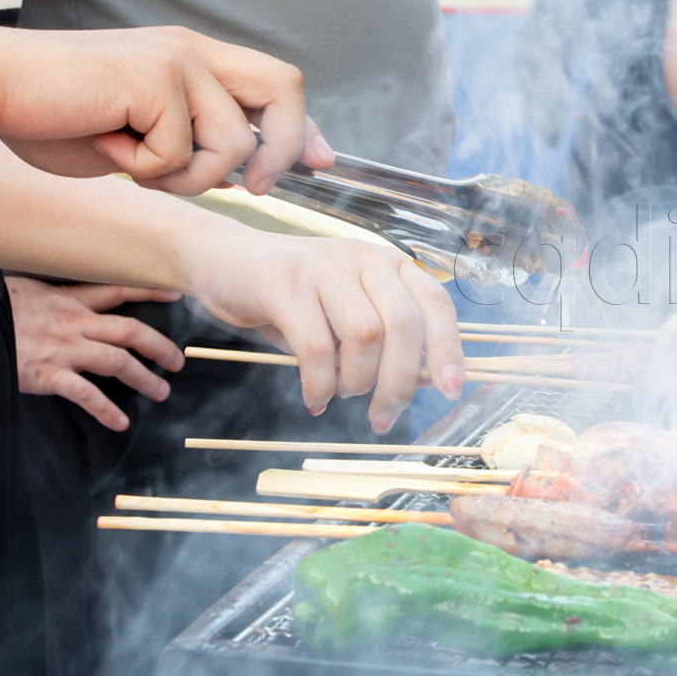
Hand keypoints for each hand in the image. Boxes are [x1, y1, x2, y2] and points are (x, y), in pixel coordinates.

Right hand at [0, 24, 312, 195]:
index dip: (303, 129)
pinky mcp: (155, 77)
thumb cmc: (47, 115)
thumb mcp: (133, 135)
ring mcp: (176, 59)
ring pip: (230, 142)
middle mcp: (192, 50)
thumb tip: (238, 173)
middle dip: (283, 149)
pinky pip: (177, 153)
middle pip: (284, 88)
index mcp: (190, 57)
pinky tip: (102, 143)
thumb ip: (184, 143)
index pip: (273, 84)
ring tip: (129, 162)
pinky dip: (141, 170)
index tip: (322, 162)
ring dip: (186, 176)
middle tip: (252, 190)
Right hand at [9, 277, 182, 431]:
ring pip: (117, 361)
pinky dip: (106, 410)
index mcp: (69, 300)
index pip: (117, 291)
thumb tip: (54, 292)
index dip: (148, 291)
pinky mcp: (49, 374)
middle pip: (129, 331)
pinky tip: (119, 422)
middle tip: (177, 361)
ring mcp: (64, 350)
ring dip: (144, 378)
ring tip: (160, 392)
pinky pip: (86, 394)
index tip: (174, 294)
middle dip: (158, 346)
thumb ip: (47, 293)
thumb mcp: (24, 288)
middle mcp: (74, 323)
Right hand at [179, 223, 465, 432]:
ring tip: (339, 394)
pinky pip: (315, 348)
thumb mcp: (344, 307)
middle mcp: (361, 257)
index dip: (449, 349)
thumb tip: (421, 382)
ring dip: (355, 382)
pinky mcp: (284, 284)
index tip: (452, 391)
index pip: (435, 304)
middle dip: (398, 383)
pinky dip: (319, 384)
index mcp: (386, 262)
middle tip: (382, 418)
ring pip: (364, 337)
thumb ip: (381, 336)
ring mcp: (322, 267)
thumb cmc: (292, 294)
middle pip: (402, 326)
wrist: (224, 260)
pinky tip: (313, 397)